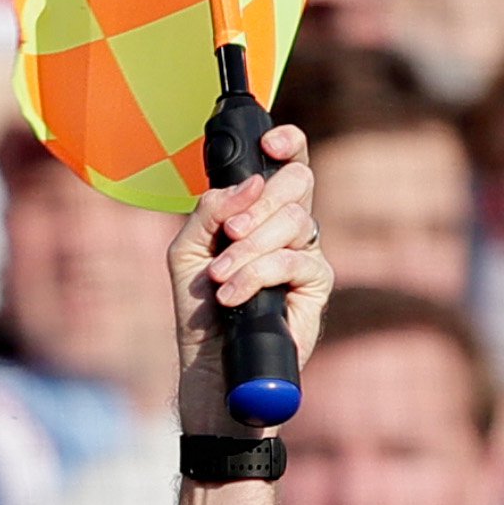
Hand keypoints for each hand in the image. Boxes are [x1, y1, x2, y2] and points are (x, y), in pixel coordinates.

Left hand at [168, 119, 328, 436]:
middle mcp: (288, 229)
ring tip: (220, 278)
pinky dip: (258, 275)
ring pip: (296, 222)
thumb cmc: (198, 310)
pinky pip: (297, 261)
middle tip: (229, 234)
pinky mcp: (317, 285)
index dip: (288, 144)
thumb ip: (209, 213)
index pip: (287, 166)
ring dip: (248, 249)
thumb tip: (248, 183)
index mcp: (258, 214)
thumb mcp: (186, 254)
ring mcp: (306, 255)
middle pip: (298, 185)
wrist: (210, 364)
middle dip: (260, 203)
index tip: (273, 139)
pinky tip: (234, 294)